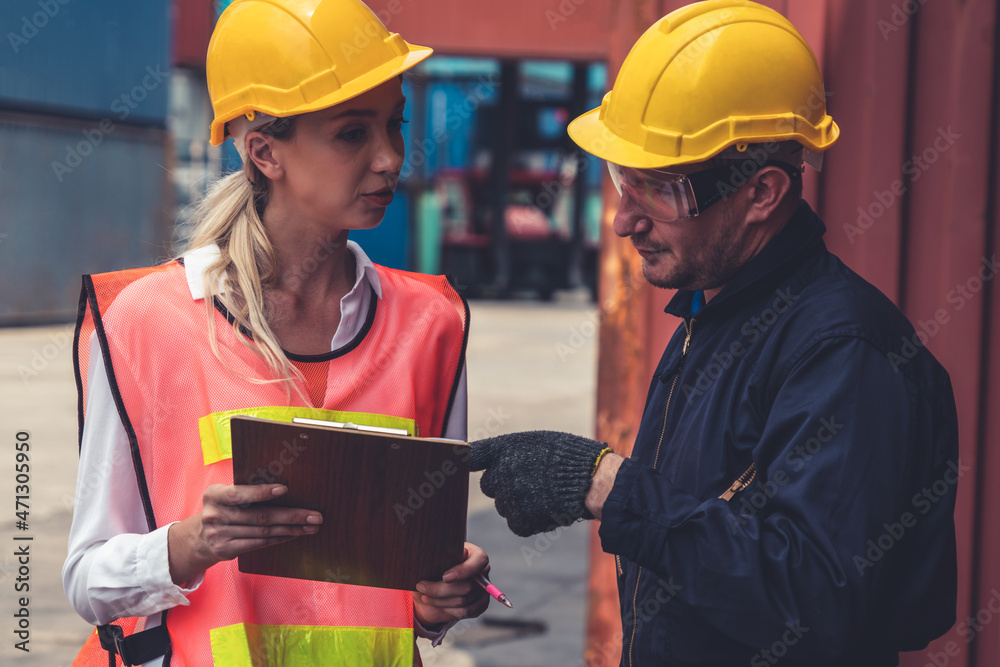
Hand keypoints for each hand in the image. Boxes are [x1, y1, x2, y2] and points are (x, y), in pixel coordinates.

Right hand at [167, 483, 320, 584]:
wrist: (197, 537)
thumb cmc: (222, 508)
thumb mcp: (224, 495)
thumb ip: (243, 490)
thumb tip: (283, 487)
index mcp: (214, 495)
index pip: (240, 494)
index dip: (261, 492)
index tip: (285, 489)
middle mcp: (214, 515)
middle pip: (259, 516)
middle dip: (291, 515)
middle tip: (314, 515)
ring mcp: (219, 535)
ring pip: (263, 532)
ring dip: (291, 529)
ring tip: (311, 525)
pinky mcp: (226, 550)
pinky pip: (259, 543)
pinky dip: (280, 538)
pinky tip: (295, 534)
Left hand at [412, 543, 490, 625]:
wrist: (438, 577)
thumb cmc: (440, 561)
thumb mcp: (439, 555)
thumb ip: (446, 554)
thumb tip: (461, 553)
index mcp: (477, 556)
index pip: (478, 562)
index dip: (463, 571)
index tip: (445, 577)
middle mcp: (484, 572)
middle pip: (467, 586)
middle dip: (441, 590)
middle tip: (421, 587)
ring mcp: (484, 590)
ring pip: (463, 601)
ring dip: (440, 601)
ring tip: (424, 596)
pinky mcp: (481, 605)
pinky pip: (465, 612)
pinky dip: (448, 610)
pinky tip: (436, 603)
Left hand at [471, 431, 608, 536]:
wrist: (592, 480)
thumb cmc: (568, 456)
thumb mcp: (536, 442)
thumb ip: (510, 452)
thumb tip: (491, 465)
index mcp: (505, 449)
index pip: (473, 455)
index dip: (464, 459)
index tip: (458, 462)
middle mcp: (501, 473)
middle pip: (489, 485)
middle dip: (504, 485)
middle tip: (529, 481)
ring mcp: (510, 499)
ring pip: (504, 506)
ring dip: (518, 503)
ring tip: (544, 494)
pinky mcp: (520, 520)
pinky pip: (516, 523)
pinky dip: (529, 520)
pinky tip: (546, 508)